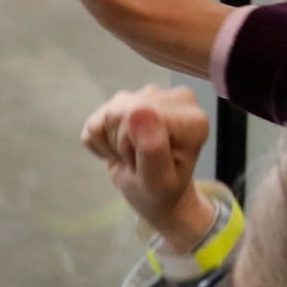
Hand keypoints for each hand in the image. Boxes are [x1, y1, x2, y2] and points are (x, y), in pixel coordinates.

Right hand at [80, 85, 216, 241]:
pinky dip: (102, 141)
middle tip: (139, 161)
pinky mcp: (129, 99)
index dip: (131, 145)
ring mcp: (152, 94)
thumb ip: (152, 148)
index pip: (138, 114)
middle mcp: (175, 97)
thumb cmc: (163, 191)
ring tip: (133, 156)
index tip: (146, 162)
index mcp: (191, 117)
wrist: (157, 193)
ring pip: (106, 114)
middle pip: (119, 111)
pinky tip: (123, 149)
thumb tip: (138, 110)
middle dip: (121, 144)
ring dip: (111, 143)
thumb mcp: (158, 181)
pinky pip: (96, 121)